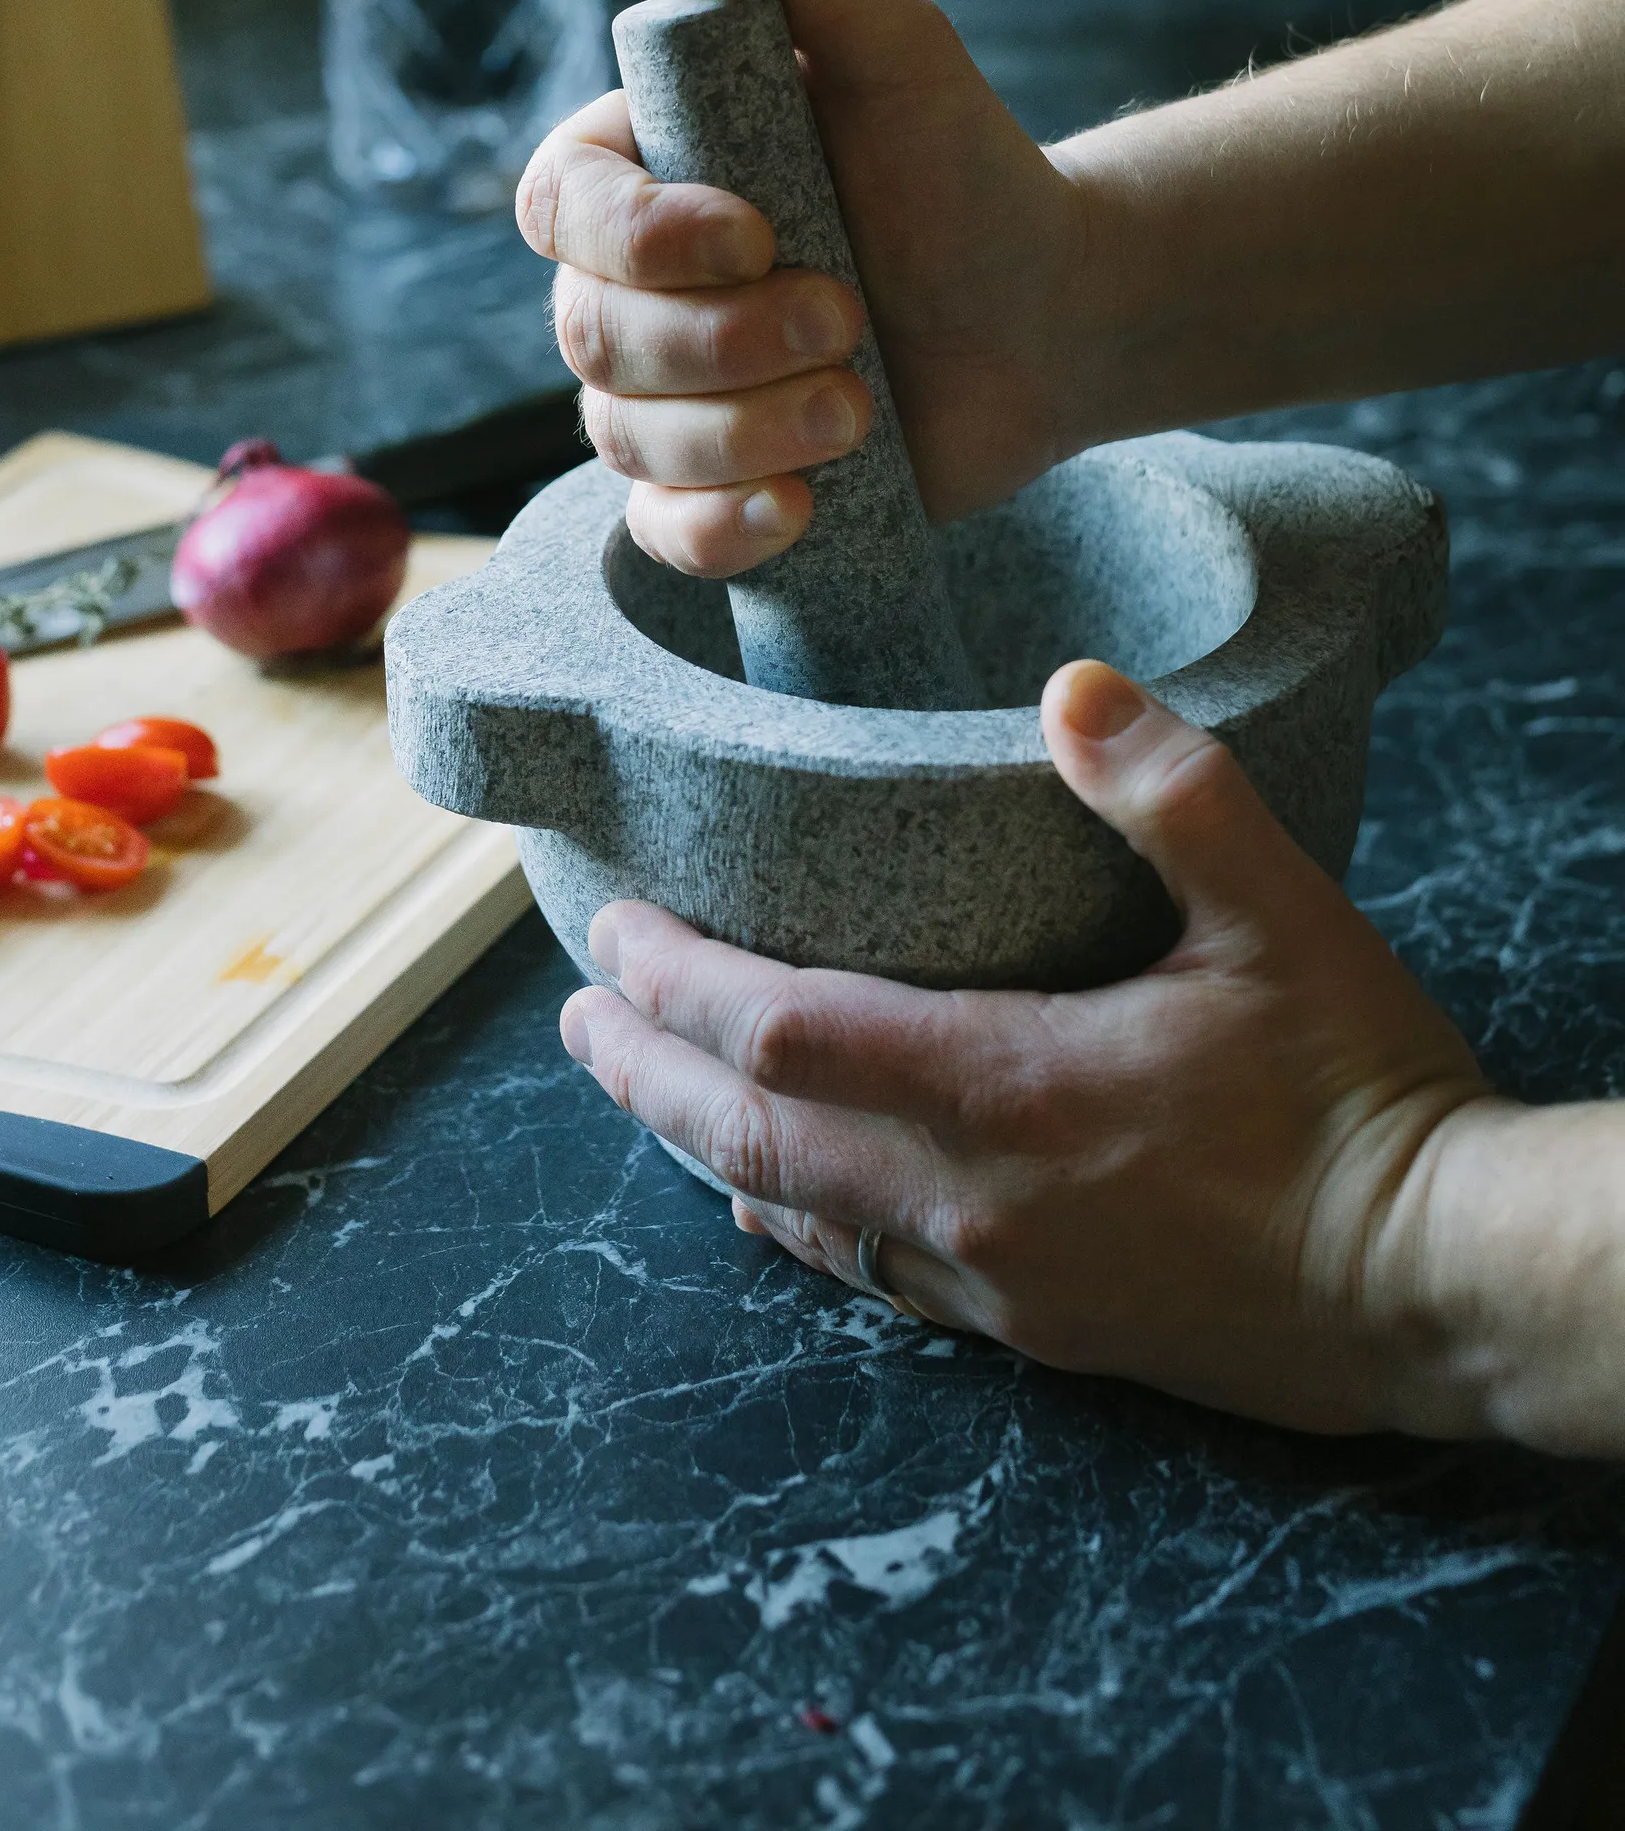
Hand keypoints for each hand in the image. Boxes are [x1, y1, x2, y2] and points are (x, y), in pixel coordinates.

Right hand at [516, 0, 1093, 577]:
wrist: (1051, 312)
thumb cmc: (963, 169)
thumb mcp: (898, 41)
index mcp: (645, 174)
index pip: (559, 204)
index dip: (637, 235)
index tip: (755, 231)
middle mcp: (631, 289)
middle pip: (590, 333)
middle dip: (723, 341)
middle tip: (851, 316)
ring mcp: (665, 399)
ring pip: (625, 437)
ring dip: (746, 430)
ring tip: (859, 406)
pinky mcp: (714, 490)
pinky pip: (663, 534)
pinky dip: (722, 528)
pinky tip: (799, 507)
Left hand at [557, 660, 1497, 1438]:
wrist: (1439, 1286)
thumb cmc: (1364, 1095)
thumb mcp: (1285, 917)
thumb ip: (1174, 793)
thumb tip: (1073, 684)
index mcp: (1009, 1088)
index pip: (783, 1031)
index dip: (675, 981)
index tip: (612, 927)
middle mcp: (972, 1199)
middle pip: (748, 1136)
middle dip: (644, 1072)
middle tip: (574, 1016)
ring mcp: (997, 1280)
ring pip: (797, 1215)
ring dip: (703, 1143)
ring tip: (643, 1085)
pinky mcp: (1037, 1330)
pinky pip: (871, 1275)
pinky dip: (797, 1217)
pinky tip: (781, 1195)